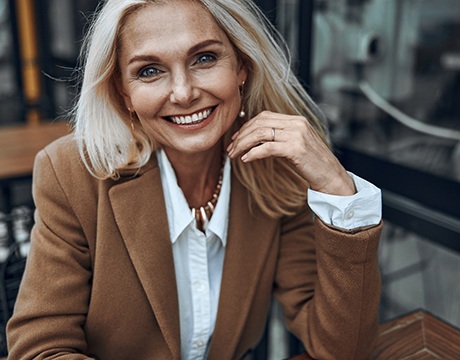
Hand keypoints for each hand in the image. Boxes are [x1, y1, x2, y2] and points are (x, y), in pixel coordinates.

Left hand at [226, 111, 355, 195]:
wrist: (331, 177)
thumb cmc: (312, 164)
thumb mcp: (295, 145)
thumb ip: (279, 138)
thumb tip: (255, 140)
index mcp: (296, 120)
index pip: (264, 116)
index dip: (247, 126)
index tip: (236, 138)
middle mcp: (297, 124)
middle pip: (260, 123)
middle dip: (241, 136)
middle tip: (230, 149)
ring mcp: (297, 135)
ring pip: (261, 134)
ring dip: (243, 144)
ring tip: (234, 155)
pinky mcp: (296, 149)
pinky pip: (268, 148)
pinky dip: (253, 153)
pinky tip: (246, 159)